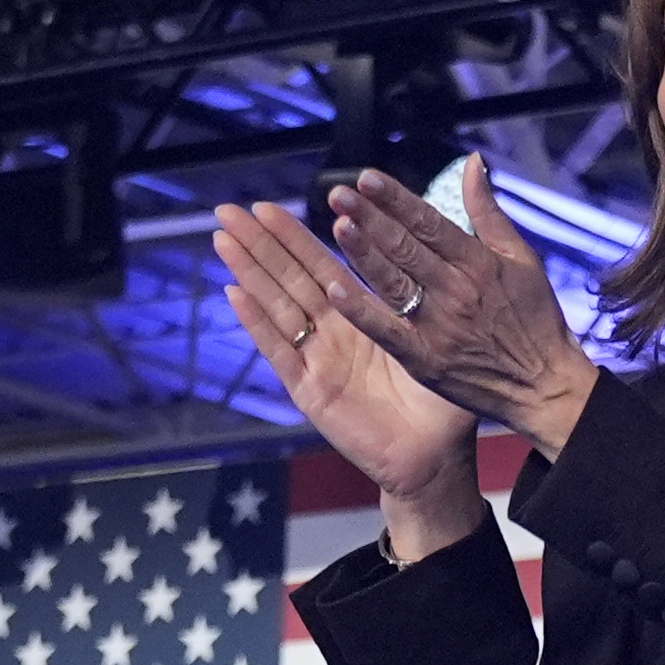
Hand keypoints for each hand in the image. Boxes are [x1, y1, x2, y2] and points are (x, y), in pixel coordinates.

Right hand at [215, 199, 473, 511]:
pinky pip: (281, 352)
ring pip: (278, 307)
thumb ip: (420, 297)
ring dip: (249, 273)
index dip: (293, 237)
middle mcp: (333, 335)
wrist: (436, 458)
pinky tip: (235, 294)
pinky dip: (257, 324)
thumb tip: (429, 248)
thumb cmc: (441, 403)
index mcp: (361, 318)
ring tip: (223, 239)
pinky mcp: (311, 392)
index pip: (321, 266)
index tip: (267, 206)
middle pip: (289, 279)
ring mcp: (318, 362)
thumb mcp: (432, 339)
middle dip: (258, 244)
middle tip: (228, 209)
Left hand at [256, 161, 601, 454]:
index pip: (429, 222)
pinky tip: (335, 290)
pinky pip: (387, 332)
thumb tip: (471, 163)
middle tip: (337, 195)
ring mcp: (438, 326)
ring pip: (392, 283)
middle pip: (405, 248)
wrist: (545, 388)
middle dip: (370, 218)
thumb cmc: (535, 321)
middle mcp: (456, 291)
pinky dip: (362, 312)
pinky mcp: (426, 360)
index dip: (396, 199)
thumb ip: (489, 211)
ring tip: (337, 227)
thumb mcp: (521, 258)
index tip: (366, 178)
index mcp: (478, 263)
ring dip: (362, 255)